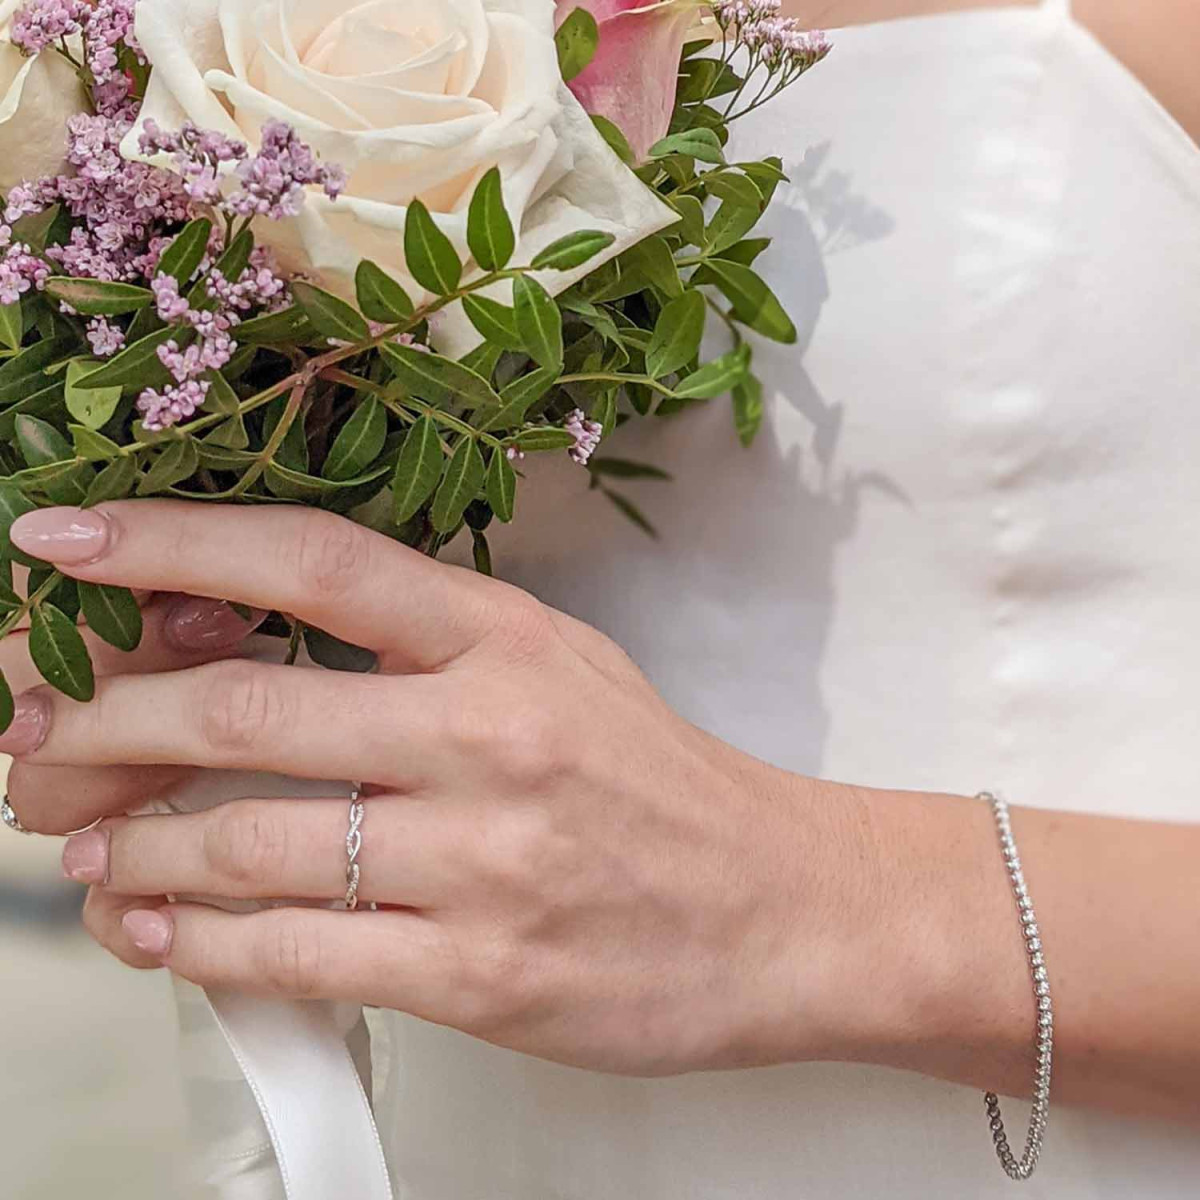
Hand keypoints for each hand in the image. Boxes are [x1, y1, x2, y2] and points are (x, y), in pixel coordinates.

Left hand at [0, 502, 888, 1076]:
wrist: (784, 908)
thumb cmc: (661, 785)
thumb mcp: (555, 672)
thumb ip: (417, 654)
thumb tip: (240, 647)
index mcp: (508, 640)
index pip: (313, 563)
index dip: (173, 542)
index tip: (66, 541)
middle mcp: (492, 735)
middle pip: (244, 710)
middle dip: (104, 718)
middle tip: (36, 728)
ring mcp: (487, 861)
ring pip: (246, 847)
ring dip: (132, 849)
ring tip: (84, 846)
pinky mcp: (484, 975)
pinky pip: (297, 956)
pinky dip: (193, 947)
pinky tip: (151, 934)